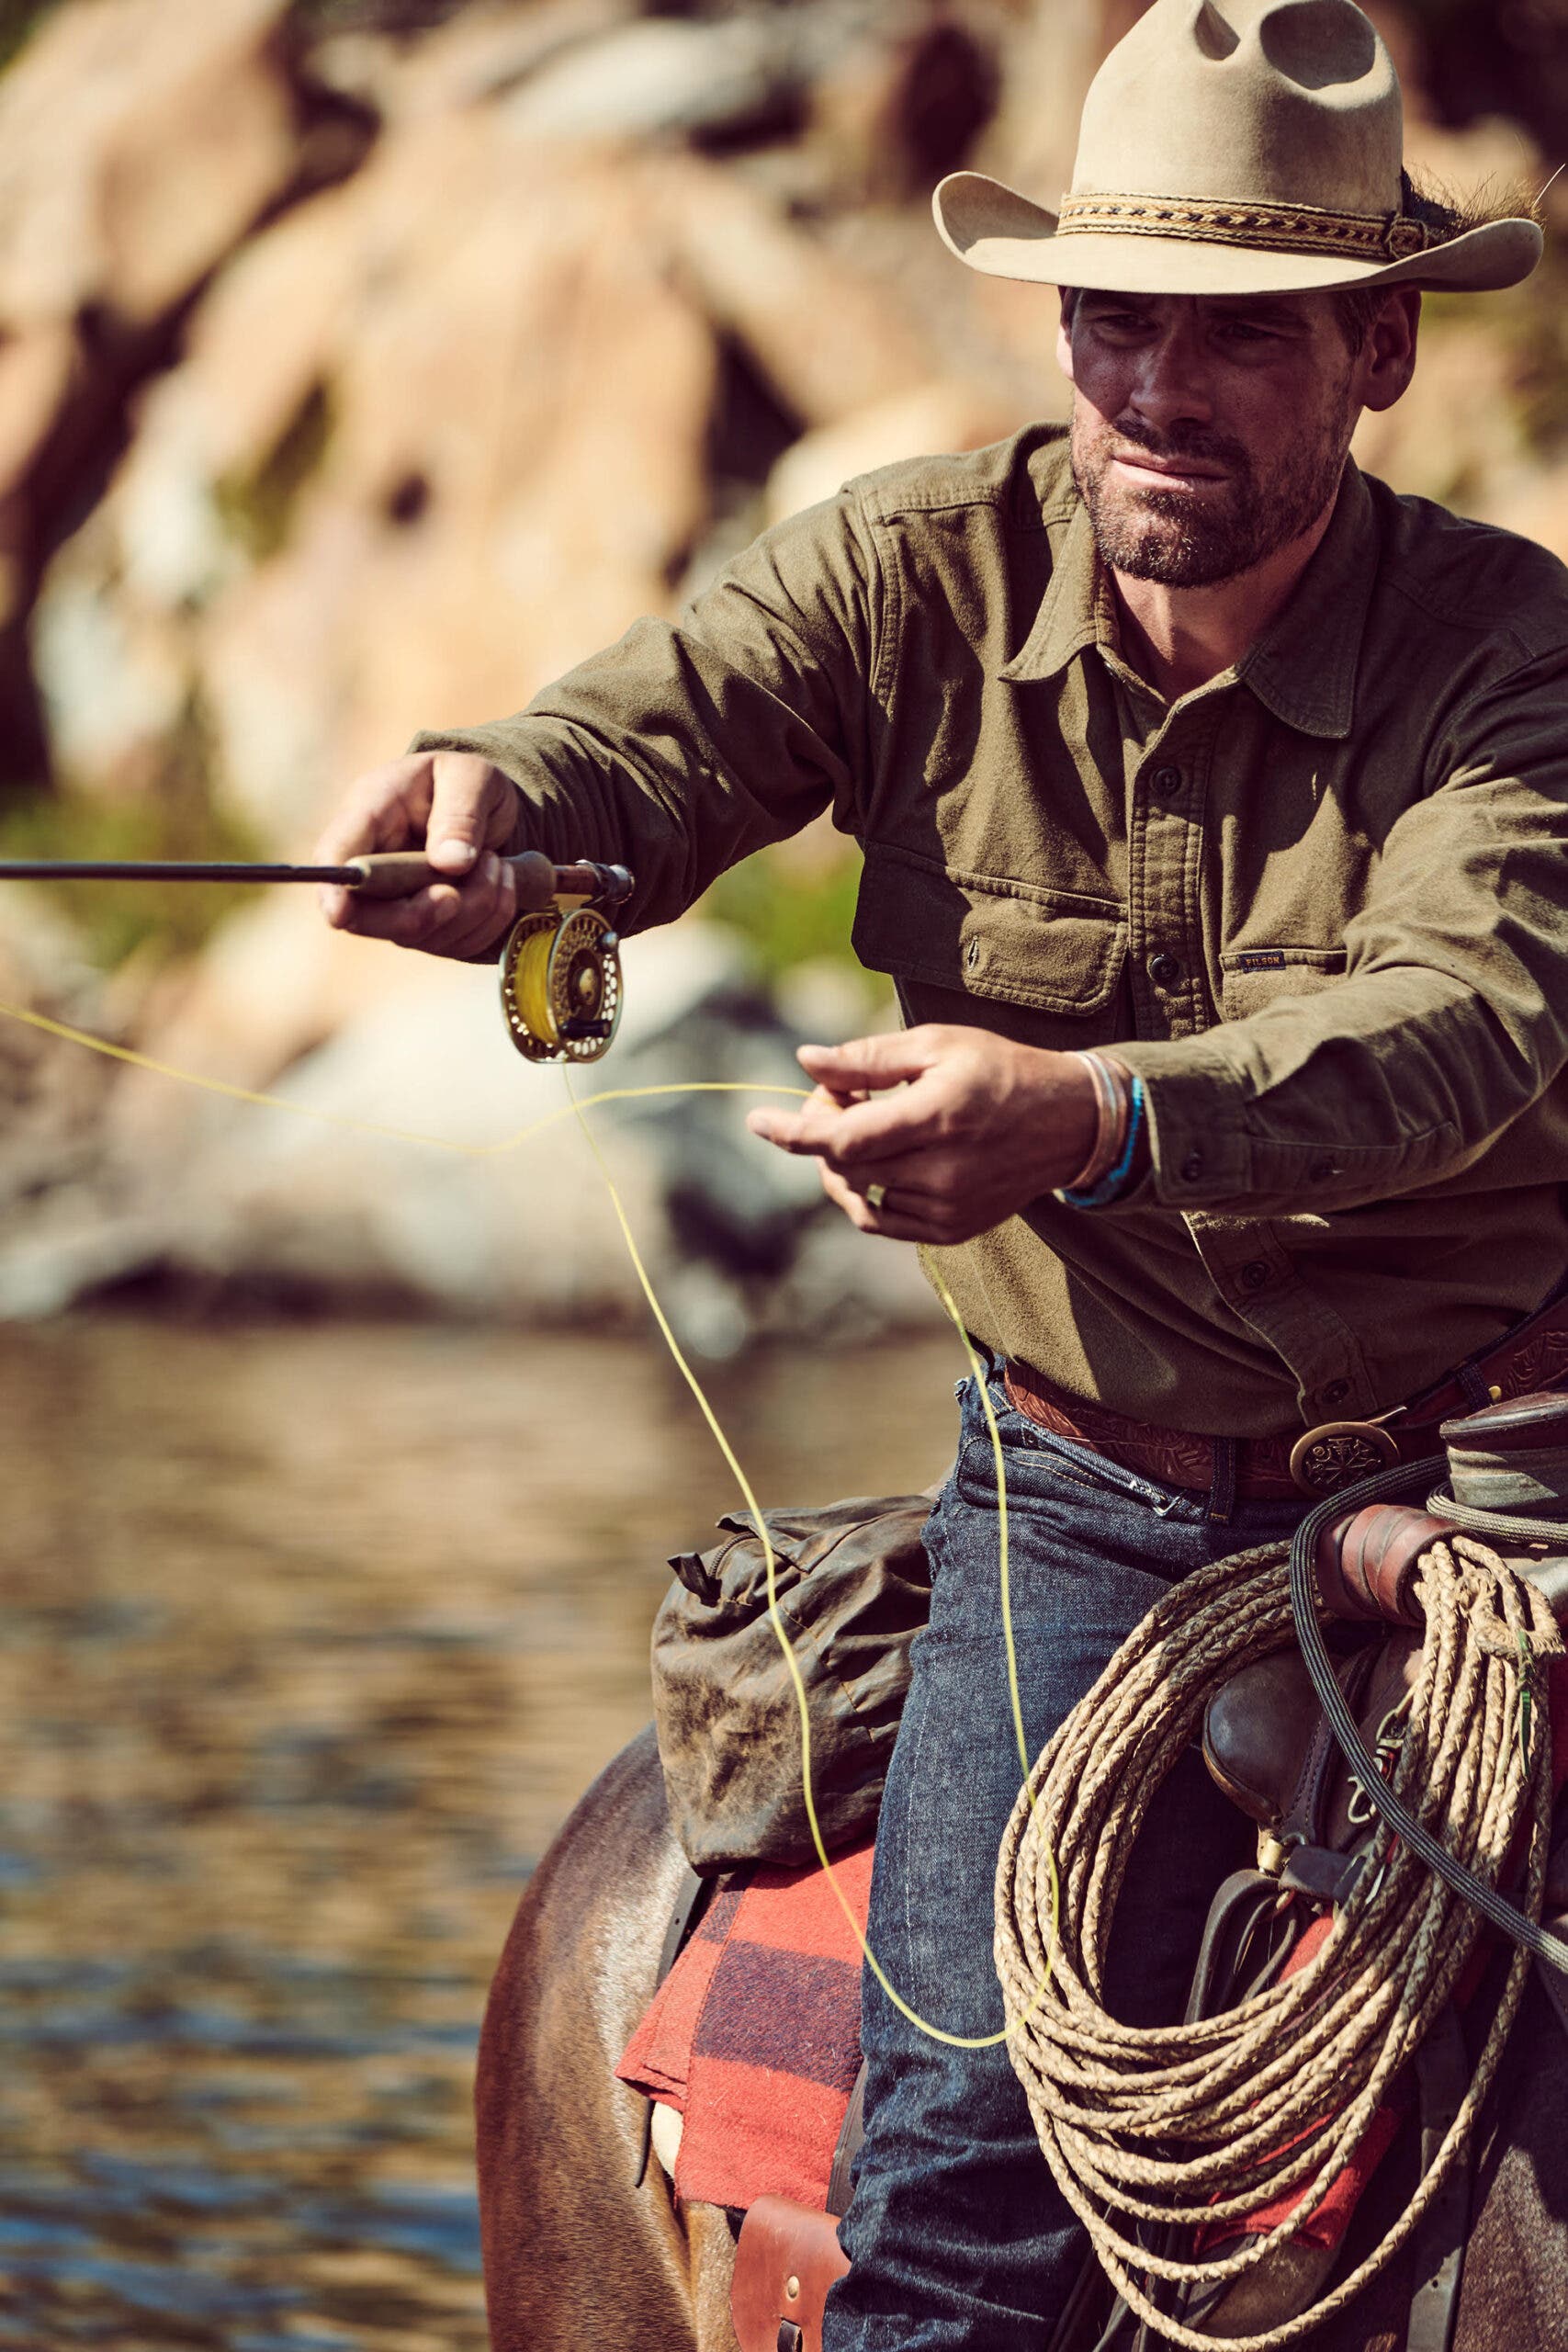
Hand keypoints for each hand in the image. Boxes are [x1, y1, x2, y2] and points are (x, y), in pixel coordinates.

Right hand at [313, 751, 526, 958]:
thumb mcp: (472, 777)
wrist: (490, 806)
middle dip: (418, 915)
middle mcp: (374, 865)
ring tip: (498, 862)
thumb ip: (461, 814)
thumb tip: (450, 864)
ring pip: (420, 934)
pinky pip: (456, 943)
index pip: (335, 857)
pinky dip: (490, 919)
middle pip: (368, 916)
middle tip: (458, 893)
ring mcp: (398, 901)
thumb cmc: (468, 782)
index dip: (333, 889)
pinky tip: (503, 882)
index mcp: (370, 813)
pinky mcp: (429, 925)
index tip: (339, 913)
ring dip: (472, 908)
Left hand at [746, 1026, 1099, 1242]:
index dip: (793, 1132)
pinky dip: (867, 1193)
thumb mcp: (936, 1046)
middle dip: (822, 1131)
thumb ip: (867, 1059)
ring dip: (843, 1164)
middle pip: (845, 1166)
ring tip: (867, 1125)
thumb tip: (806, 1060)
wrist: (1067, 1122)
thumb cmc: (998, 1071)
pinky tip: (883, 1162)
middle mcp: (942, 1171)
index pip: (843, 1138)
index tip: (755, 1121)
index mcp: (937, 1117)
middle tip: (838, 1096)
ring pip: (858, 1197)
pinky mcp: (953, 1230)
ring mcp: (948, 1208)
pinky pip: (883, 1221)